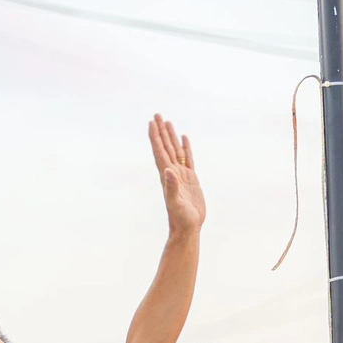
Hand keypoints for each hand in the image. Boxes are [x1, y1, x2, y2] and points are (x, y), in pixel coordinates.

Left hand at [149, 114, 204, 234]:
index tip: (151, 122)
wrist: (187, 227)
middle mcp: (172, 172)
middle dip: (161, 131)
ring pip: (175, 150)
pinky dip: (185, 148)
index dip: (155, 137)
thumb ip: (172, 187)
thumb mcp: (176, 203)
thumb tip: (168, 171)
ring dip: (171, 136)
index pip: (159, 152)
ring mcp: (181, 175)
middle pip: (165, 147)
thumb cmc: (180, 218)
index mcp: (167, 176)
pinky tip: (184, 138)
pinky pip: (188, 159)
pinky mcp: (191, 179)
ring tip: (168, 122)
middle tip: (157, 114)